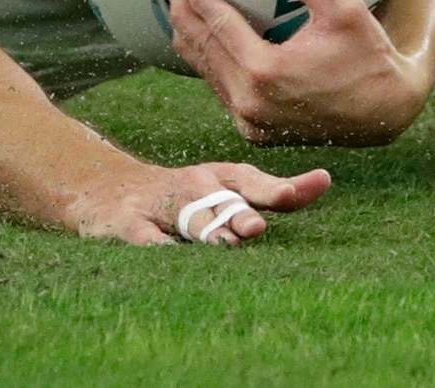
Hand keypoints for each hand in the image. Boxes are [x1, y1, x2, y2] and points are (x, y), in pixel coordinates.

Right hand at [68, 158, 332, 246]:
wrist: (110, 192)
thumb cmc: (186, 196)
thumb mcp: (226, 187)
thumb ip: (271, 191)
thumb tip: (325, 180)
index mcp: (219, 178)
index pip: (250, 181)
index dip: (274, 188)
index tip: (299, 191)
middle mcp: (193, 186)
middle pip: (219, 200)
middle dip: (237, 214)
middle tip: (256, 228)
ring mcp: (159, 204)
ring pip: (186, 219)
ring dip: (206, 230)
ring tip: (226, 245)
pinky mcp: (128, 225)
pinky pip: (145, 239)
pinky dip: (158, 248)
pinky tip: (170, 256)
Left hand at [169, 0, 434, 146]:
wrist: (386, 112)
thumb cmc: (369, 56)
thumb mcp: (341, 9)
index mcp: (266, 70)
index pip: (219, 27)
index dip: (200, 0)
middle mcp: (251, 101)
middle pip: (206, 52)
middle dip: (185, 19)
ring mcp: (252, 121)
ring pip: (209, 76)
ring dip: (192, 44)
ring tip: (179, 16)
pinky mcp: (257, 131)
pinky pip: (224, 94)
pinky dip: (211, 68)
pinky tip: (205, 50)